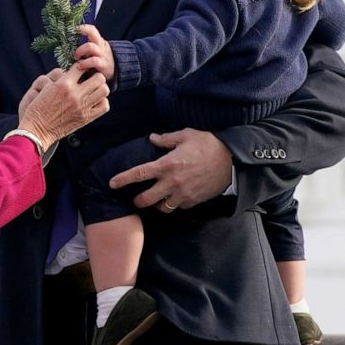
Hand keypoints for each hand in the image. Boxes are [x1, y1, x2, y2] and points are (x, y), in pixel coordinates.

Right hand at [19, 64, 109, 150]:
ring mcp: (82, 107)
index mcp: (63, 84)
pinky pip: (104, 106)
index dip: (82, 67)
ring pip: (104, 90)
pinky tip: (94, 101)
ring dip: (100, 88)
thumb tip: (77, 72)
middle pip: (98, 78)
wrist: (38, 129)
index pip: (81, 67)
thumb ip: (63, 79)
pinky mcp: (86, 118)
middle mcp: (75, 94)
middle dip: (95, 76)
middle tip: (91, 80)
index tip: (81, 70)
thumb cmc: (40, 108)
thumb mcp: (47, 88)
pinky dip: (102, 102)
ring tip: (94, 90)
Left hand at [74, 24, 114, 80]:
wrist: (117, 72)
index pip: (92, 29)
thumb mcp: (95, 52)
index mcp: (99, 41)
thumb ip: (86, 48)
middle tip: (74, 52)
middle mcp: (101, 46)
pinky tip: (80, 67)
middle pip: (92, 34)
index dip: (83, 27)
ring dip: (80, 51)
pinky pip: (94, 61)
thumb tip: (68, 46)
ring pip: (91, 46)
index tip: (74, 29)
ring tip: (76, 59)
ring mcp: (103, 54)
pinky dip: (85, 63)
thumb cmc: (101, 62)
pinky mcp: (104, 65)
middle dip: (79, 39)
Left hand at [109, 129, 232, 211]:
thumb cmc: (208, 144)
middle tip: (135, 198)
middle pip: (146, 199)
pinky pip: (178, 207)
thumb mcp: (185, 135)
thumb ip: (166, 139)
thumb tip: (152, 139)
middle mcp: (172, 182)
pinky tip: (173, 198)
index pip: (138, 174)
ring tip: (154, 200)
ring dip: (155, 205)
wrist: (232, 160)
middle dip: (137, 201)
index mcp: (167, 164)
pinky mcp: (193, 201)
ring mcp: (183, 194)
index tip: (112, 184)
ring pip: (161, 208)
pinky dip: (173, 204)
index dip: (122, 180)